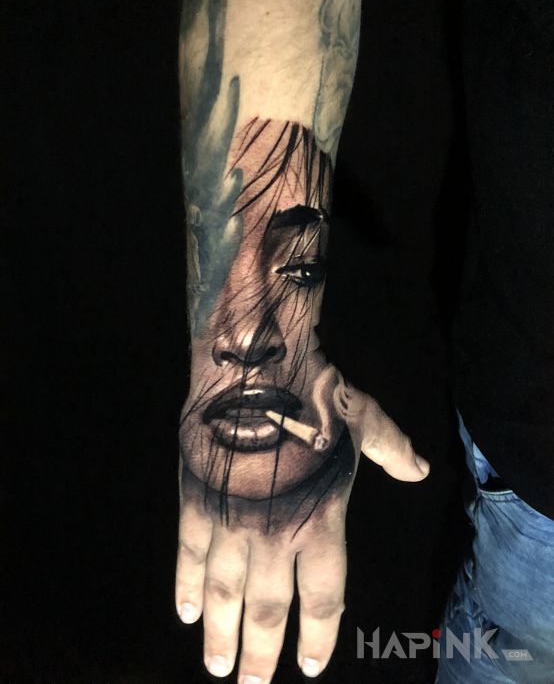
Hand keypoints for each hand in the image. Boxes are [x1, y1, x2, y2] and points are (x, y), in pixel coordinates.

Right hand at [175, 367, 428, 683]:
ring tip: (216, 668)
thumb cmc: (316, 395)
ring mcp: (231, 521)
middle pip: (267, 610)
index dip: (316, 636)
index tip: (309, 666)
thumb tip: (421, 469)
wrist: (256, 366)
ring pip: (224, 594)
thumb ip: (393, 451)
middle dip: (260, 654)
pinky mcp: (196, 501)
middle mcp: (275, 535)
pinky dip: (187, 586)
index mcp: (321, 522)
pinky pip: (189, 556)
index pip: (322, 597)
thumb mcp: (366, 420)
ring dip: (220, 636)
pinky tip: (185, 613)